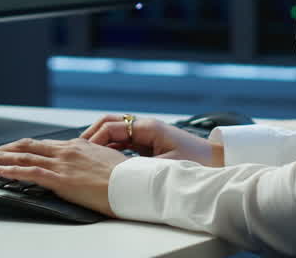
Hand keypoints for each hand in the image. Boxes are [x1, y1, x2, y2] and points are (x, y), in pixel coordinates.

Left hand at [0, 138, 126, 216]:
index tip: (14, 149)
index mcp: (79, 146)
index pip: (46, 145)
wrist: (134, 183)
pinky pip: (30, 172)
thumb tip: (86, 168)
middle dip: (7, 148)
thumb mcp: (108, 162)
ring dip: (1, 156)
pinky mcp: (61, 179)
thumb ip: (91, 162)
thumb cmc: (126, 177)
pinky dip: (12, 170)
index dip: (27, 147)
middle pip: (30, 146)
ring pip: (25, 156)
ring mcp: (63, 163)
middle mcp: (68, 150)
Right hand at [80, 114, 223, 166]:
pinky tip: (104, 160)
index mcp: (148, 127)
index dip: (94, 139)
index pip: (111, 126)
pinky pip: (123, 141)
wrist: (217, 161)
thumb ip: (139, 166)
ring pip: (115, 132)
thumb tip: (116, 171)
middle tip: (78, 150)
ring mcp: (146, 133)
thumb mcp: (165, 167)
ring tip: (87, 156)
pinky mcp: (149, 142)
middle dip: (92, 135)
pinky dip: (111, 147)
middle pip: (110, 123)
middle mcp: (145, 126)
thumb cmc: (196, 163)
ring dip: (100, 141)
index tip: (84, 152)